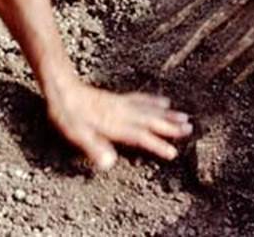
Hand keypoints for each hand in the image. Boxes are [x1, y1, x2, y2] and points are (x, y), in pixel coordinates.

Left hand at [46, 81, 191, 170]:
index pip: (140, 136)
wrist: (63, 88)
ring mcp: (122, 104)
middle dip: (170, 126)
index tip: (174, 152)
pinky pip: (141, 99)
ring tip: (185, 117)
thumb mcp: (76, 133)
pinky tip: (163, 101)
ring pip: (150, 109)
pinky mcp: (118, 99)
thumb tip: (109, 164)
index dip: (157, 145)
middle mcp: (122, 113)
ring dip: (167, 114)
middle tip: (190, 129)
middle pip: (151, 120)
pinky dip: (154, 101)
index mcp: (114, 124)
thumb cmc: (67, 113)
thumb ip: (93, 147)